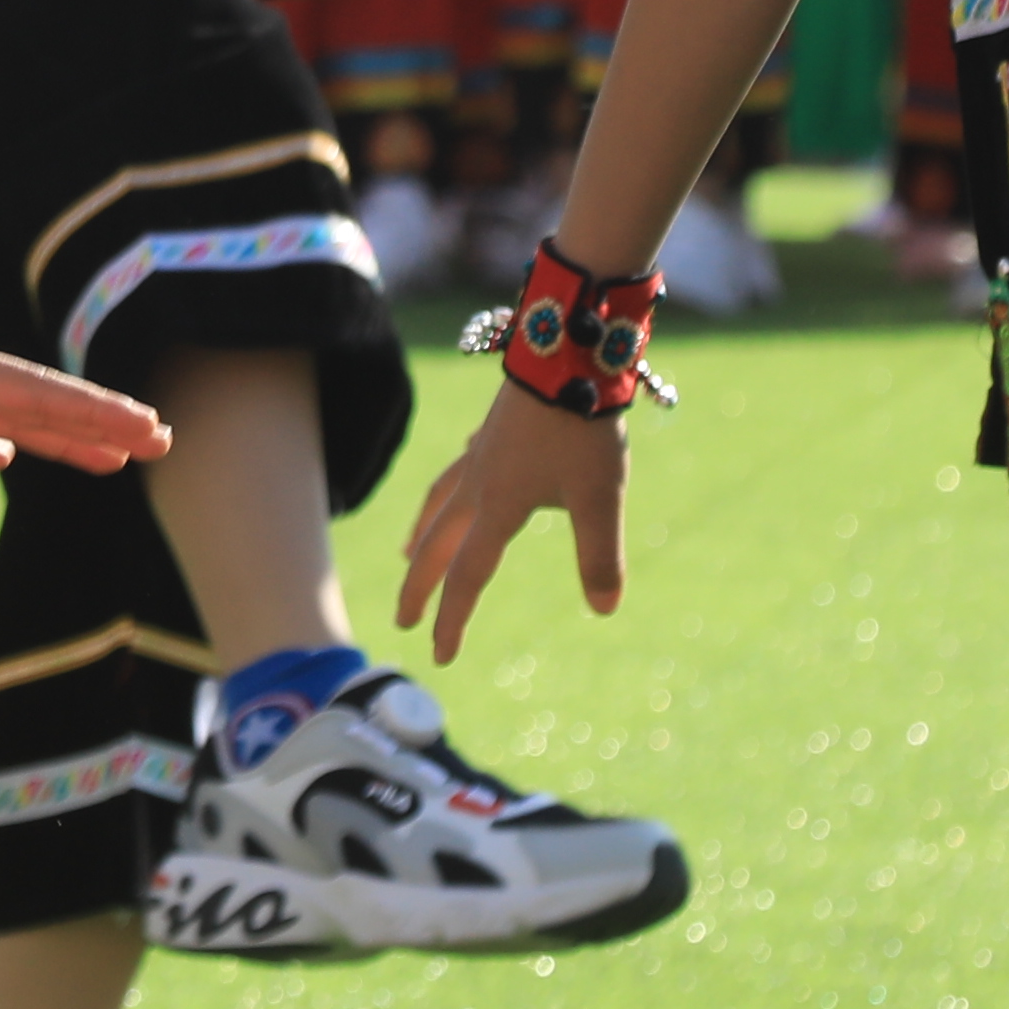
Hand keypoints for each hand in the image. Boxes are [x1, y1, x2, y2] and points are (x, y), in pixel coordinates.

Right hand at [391, 382, 631, 650]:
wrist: (566, 352)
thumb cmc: (582, 426)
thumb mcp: (600, 495)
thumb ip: (600, 554)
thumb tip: (605, 609)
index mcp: (498, 507)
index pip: (466, 576)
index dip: (452, 620)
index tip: (440, 656)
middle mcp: (478, 484)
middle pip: (436, 545)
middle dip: (419, 586)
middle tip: (403, 620)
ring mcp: (480, 454)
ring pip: (438, 503)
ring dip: (421, 535)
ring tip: (409, 553)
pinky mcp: (491, 432)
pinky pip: (459, 468)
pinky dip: (451, 487)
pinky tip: (461, 483)